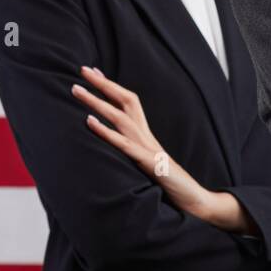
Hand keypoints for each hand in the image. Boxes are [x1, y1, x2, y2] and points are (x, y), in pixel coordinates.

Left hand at [71, 65, 219, 221]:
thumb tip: (114, 145)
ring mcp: (148, 148)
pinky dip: (105, 131)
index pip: (128, 102)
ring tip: (76, 90)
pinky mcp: (149, 163)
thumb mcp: (146, 164)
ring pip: (120, 117)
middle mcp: (146, 136)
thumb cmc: (169, 185)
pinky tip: (89, 121)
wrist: (194, 200)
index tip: (93, 71)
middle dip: (103, 83)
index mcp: (145, 135)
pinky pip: (124, 144)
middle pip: (125, 100)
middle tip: (81, 69)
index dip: (111, 86)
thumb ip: (133, 151)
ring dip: (96, 102)